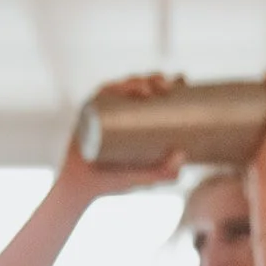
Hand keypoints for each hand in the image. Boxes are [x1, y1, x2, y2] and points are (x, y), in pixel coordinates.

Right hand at [59, 74, 185, 199]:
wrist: (82, 186)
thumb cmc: (114, 181)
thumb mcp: (144, 178)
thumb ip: (164, 173)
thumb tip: (182, 155)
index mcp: (137, 118)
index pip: (156, 92)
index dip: (171, 81)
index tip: (183, 80)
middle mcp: (121, 108)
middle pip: (142, 85)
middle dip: (156, 79)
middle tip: (167, 88)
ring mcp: (104, 107)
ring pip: (123, 85)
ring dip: (137, 81)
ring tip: (148, 91)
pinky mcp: (89, 110)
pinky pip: (102, 93)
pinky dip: (115, 88)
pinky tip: (125, 90)